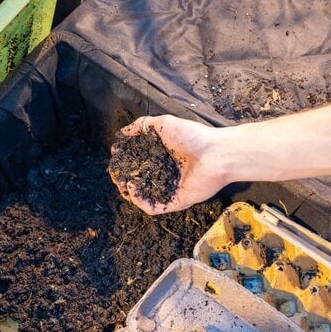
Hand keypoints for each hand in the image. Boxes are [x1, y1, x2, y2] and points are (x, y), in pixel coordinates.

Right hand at [111, 115, 226, 214]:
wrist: (215, 154)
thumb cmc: (193, 136)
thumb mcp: (163, 124)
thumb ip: (142, 126)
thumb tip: (123, 132)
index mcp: (163, 158)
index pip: (139, 163)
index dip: (125, 161)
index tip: (116, 155)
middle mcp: (165, 175)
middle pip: (138, 181)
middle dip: (123, 177)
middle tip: (115, 172)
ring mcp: (170, 190)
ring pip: (143, 197)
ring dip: (127, 191)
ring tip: (121, 181)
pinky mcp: (174, 202)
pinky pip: (152, 207)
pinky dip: (139, 200)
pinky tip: (132, 187)